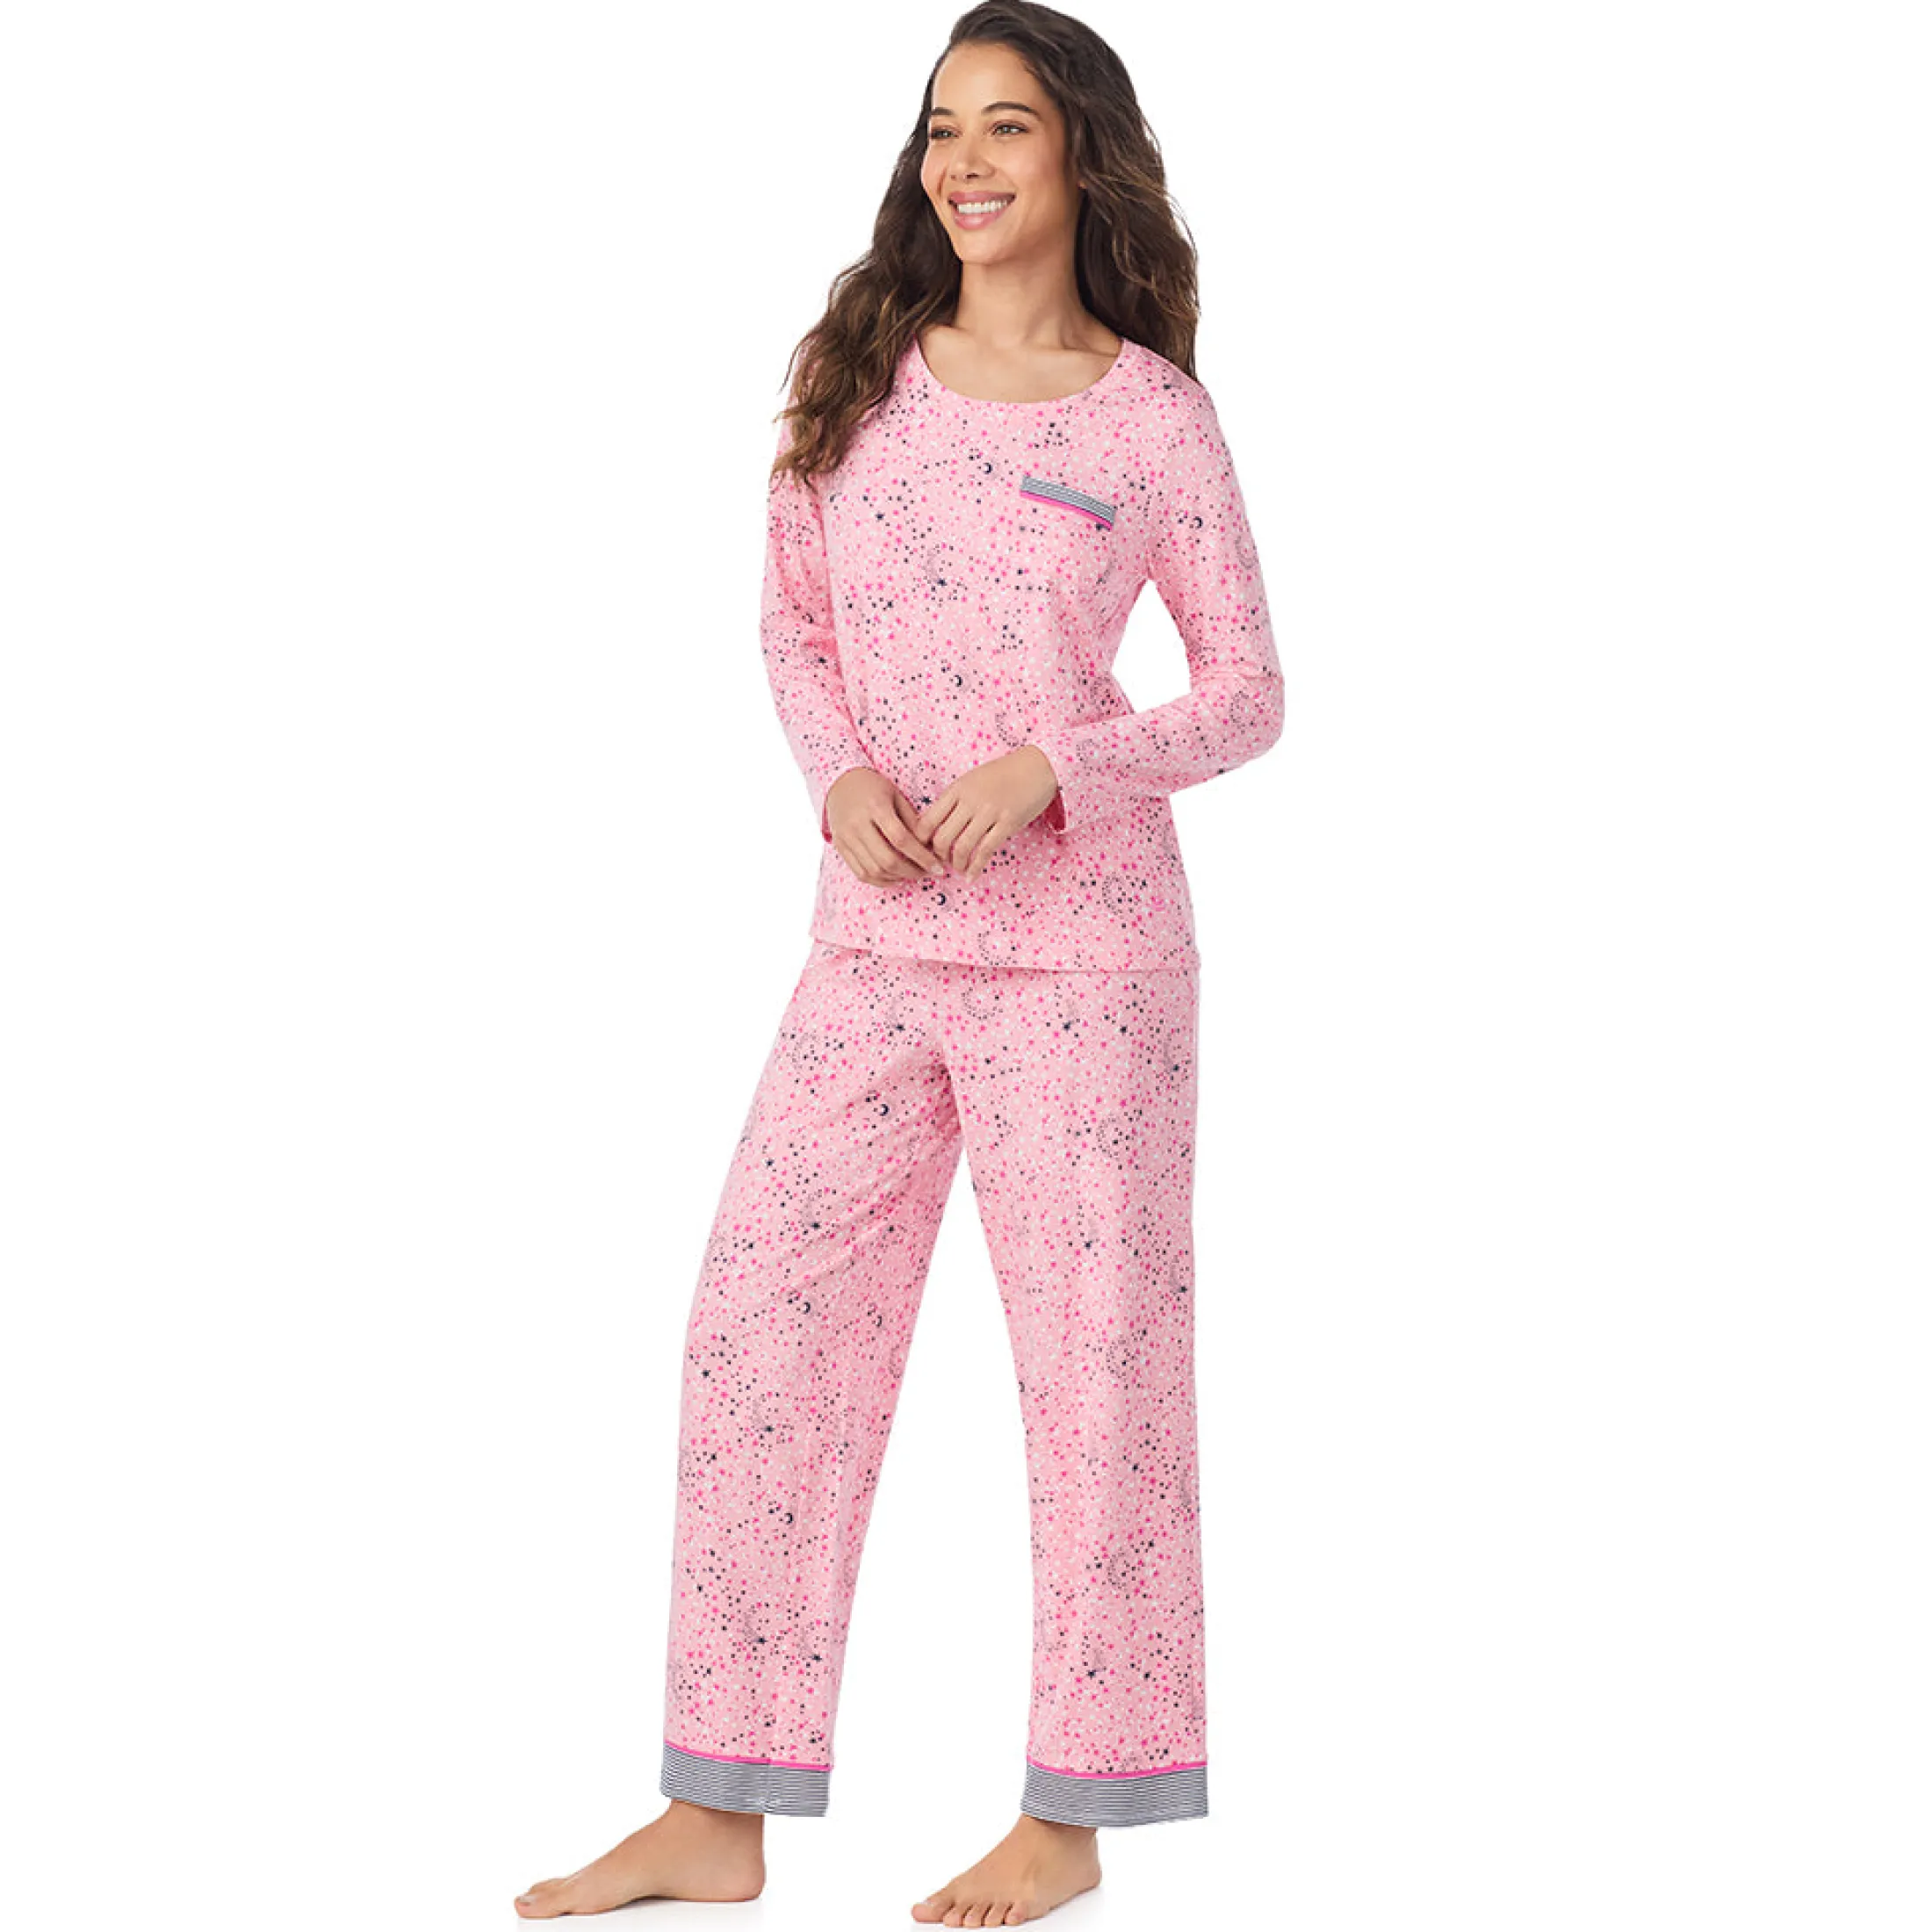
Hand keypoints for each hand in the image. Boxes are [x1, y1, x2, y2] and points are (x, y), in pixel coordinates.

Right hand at [825, 767, 946, 886]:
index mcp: (876, 807)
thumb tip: (931, 847)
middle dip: (911, 871)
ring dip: (897, 877)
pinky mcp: (840, 847)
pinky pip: (860, 873)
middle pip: (887, 860)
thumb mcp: (896, 796)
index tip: (937, 867)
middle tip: (927, 872)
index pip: (901, 839)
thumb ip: (912, 821)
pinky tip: (895, 877)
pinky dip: (880, 880)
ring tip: (913, 874)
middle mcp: (858, 824)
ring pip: (874, 870)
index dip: (922, 857)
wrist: (840, 783)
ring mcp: (846, 838)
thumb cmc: (873, 787)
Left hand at [914, 745, 1059, 880]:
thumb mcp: (973, 779)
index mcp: (957, 789)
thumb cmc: (1004, 773)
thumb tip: (935, 824)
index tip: (924, 848)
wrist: (1038, 766)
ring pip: (962, 847)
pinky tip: (971, 876)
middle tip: (942, 861)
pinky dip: (975, 868)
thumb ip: (955, 799)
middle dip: (938, 856)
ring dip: (957, 864)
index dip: (921, 840)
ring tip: (958, 868)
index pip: (927, 820)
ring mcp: (989, 812)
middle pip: (941, 837)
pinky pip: (985, 851)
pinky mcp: (1007, 823)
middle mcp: (970, 801)